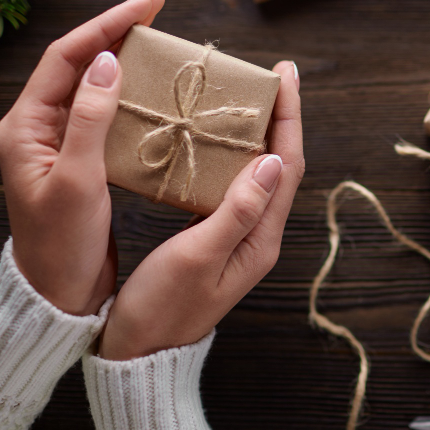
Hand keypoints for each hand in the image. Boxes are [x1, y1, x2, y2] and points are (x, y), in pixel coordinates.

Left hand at [0, 0, 165, 315]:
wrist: (57, 295)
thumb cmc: (60, 245)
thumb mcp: (76, 180)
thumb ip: (89, 119)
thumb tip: (109, 61)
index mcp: (25, 125)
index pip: (67, 56)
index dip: (108, 24)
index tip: (150, 3)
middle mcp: (38, 127)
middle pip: (79, 63)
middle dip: (118, 32)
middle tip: (159, 12)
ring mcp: (58, 143)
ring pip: (94, 87)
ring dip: (127, 63)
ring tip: (163, 46)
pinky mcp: (79, 161)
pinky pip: (105, 116)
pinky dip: (132, 99)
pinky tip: (157, 96)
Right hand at [98, 61, 304, 358]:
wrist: (141, 354)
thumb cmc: (163, 309)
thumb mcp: (198, 257)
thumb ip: (237, 210)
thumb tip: (271, 160)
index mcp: (260, 238)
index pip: (286, 165)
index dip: (288, 117)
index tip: (285, 75)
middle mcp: (258, 235)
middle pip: (279, 163)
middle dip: (279, 117)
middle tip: (269, 75)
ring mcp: (239, 237)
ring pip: (257, 172)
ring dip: (257, 133)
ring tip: (244, 96)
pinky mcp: (217, 239)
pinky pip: (233, 186)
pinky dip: (230, 155)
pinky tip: (213, 140)